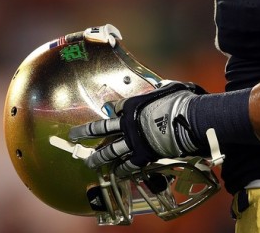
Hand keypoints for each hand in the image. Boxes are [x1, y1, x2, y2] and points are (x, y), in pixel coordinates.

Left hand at [68, 81, 205, 174]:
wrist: (187, 121)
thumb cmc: (181, 102)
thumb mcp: (171, 89)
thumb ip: (164, 89)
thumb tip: (168, 86)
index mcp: (133, 105)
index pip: (117, 107)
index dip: (113, 109)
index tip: (110, 110)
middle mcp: (127, 123)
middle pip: (101, 128)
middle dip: (86, 132)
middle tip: (73, 135)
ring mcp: (133, 141)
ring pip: (109, 150)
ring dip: (98, 156)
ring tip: (88, 162)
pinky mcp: (142, 156)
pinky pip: (128, 165)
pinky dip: (122, 169)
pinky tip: (116, 173)